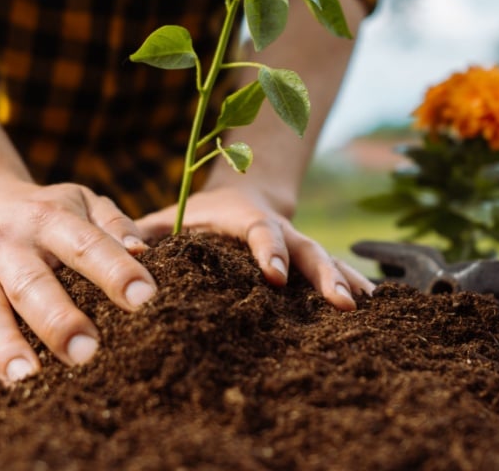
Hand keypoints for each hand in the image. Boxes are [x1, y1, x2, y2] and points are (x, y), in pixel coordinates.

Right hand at [0, 177, 157, 383]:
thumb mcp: (83, 203)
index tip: (144, 298)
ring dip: (5, 345)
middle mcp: (5, 243)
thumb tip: (142, 251)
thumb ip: (114, 223)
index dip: (115, 271)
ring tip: (27, 378)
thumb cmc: (49, 216)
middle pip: (31, 283)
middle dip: (58, 320)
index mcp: (47, 218)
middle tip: (86, 353)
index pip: (85, 244)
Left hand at [135, 183, 373, 309]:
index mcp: (243, 217)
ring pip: (326, 259)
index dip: (268, 251)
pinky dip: (354, 282)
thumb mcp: (171, 217)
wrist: (240, 192)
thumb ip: (146, 233)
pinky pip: (334, 270)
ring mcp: (298, 245)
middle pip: (306, 248)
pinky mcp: (308, 261)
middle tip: (340, 301)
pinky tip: (376, 306)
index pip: (259, 231)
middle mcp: (278, 229)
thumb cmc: (195, 214)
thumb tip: (123, 253)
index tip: (273, 276)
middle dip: (324, 273)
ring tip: (364, 305)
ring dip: (344, 280)